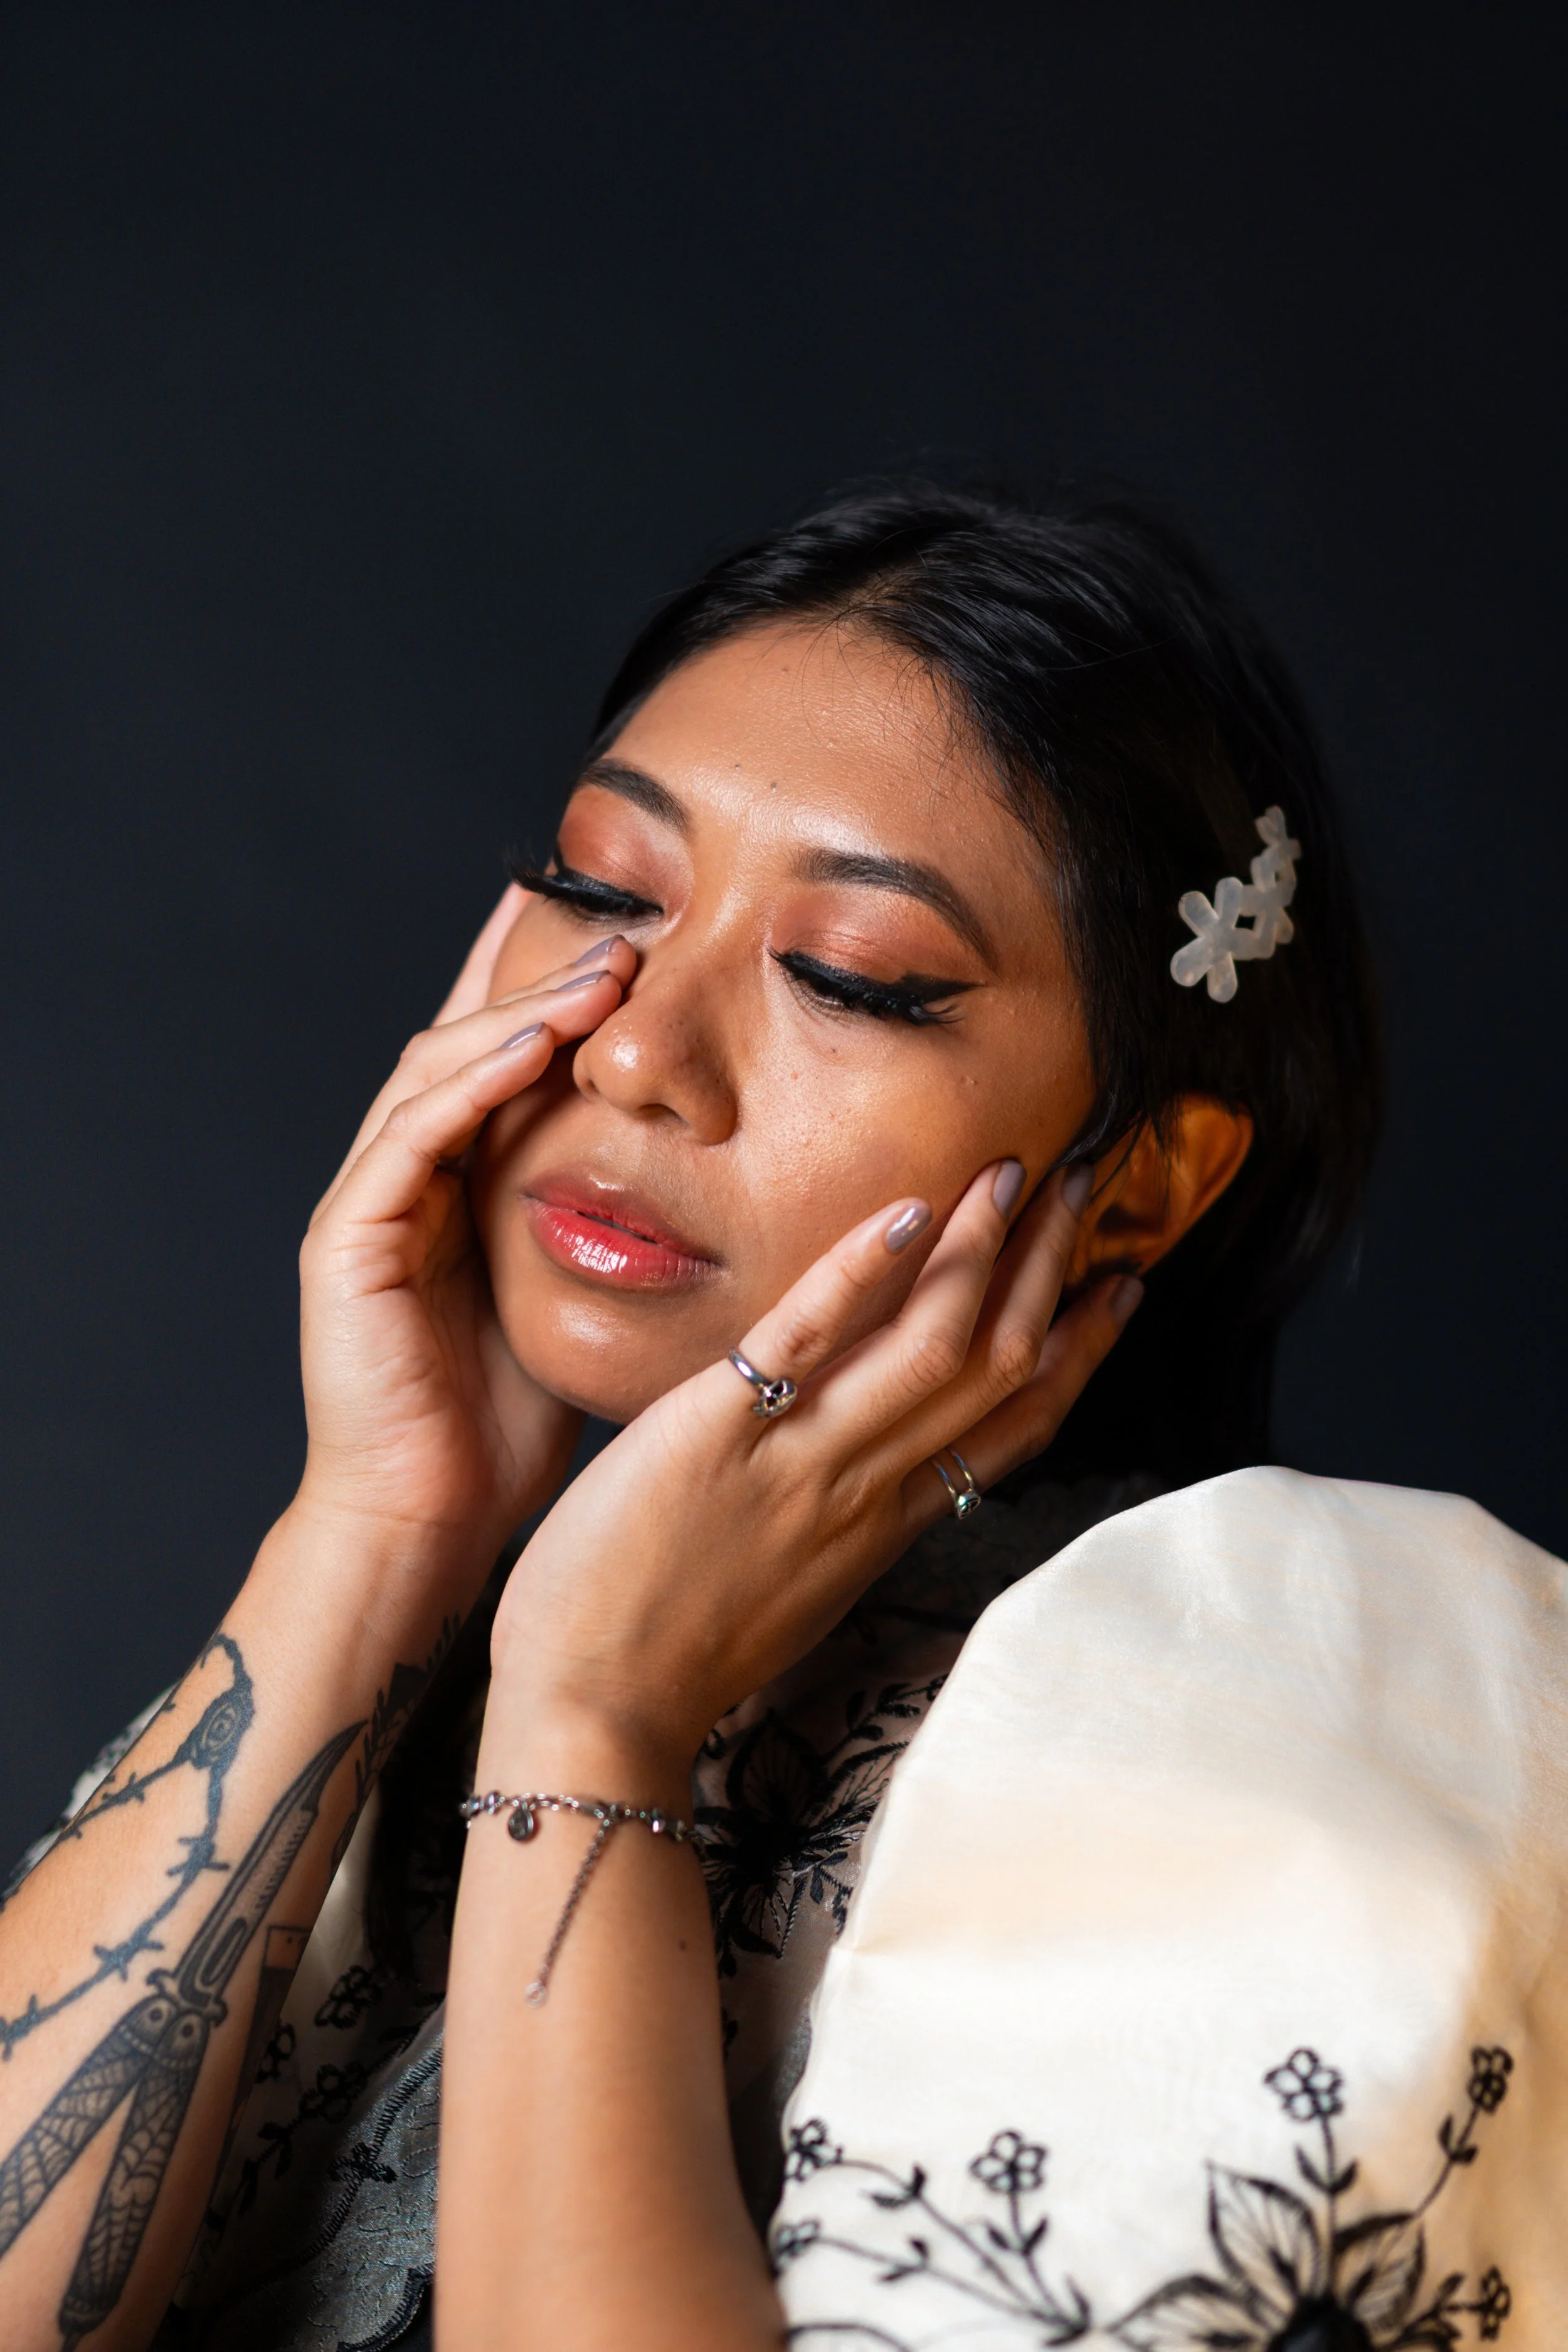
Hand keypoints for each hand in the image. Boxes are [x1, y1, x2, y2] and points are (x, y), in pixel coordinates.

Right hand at [292, 887, 636, 1593]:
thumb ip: (607, 1224)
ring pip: (434, 1074)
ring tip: (599, 974)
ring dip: (515, 1017)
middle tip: (629, 935)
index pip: (503, 1064)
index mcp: (458, 1190)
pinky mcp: (344, 1243)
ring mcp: (367, 1206)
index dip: (551, 991)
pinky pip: (408, 1141)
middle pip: (466, 1046)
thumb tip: (704, 1172)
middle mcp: (404, 1182)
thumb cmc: (506, 1431)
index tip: (624, 928)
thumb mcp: (577, 1299)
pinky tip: (528, 1049)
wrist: (428, 1525)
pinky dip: (466, 1088)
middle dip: (543, 983)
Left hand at [490, 1160, 1140, 1763]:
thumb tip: (876, 1451)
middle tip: (1078, 1184)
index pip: (1013, 1426)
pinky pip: (806, 1341)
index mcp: (886, 1522)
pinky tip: (907, 1212)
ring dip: (982, 1252)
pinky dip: (863, 1273)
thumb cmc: (676, 1651)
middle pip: (993, 1368)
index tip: (1117, 1284)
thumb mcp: (798, 1585)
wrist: (594, 1711)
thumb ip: (846, 1513)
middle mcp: (865, 1489)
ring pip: (930, 1348)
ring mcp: (799, 1461)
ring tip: (1007, 1173)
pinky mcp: (715, 1433)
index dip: (1078, 1350)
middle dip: (1046, 1269)